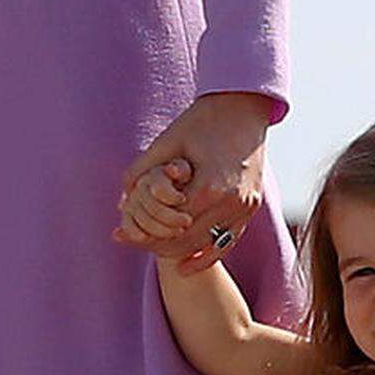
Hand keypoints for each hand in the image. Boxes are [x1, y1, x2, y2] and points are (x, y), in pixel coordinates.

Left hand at [111, 92, 269, 274]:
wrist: (243, 107)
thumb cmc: (202, 120)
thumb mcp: (167, 141)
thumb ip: (143, 171)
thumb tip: (122, 200)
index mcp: (209, 187)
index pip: (171, 225)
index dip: (146, 231)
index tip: (128, 233)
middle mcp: (231, 203)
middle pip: (188, 240)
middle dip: (159, 244)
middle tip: (137, 244)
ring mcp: (245, 208)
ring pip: (206, 246)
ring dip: (180, 251)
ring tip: (155, 251)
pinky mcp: (252, 208)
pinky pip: (228, 242)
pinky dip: (206, 256)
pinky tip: (185, 266)